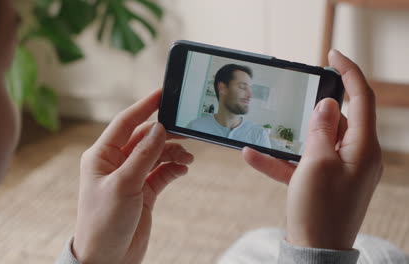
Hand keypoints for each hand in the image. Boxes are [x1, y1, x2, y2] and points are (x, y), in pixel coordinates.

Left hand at [73, 89, 193, 263]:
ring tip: (187, 156)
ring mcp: (131, 176)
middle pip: (144, 138)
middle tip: (188, 128)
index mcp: (101, 156)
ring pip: (156, 154)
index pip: (125, 123)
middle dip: (165, 133)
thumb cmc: (104, 223)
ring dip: (172, 152)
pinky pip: (162, 171)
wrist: (108, 259)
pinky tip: (183, 168)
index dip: (144, 106)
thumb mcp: (124, 185)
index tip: (163, 93)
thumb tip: (159, 127)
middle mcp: (116, 163)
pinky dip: (174, 168)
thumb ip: (143, 155)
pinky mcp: (144, 191)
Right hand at [242, 50, 382, 249]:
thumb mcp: (317, 164)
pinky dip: (282, 160)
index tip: (332, 54)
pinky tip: (252, 155)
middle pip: (338, 120)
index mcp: (363, 148)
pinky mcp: (323, 183)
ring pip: (317, 141)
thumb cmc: (320, 210)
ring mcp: (340, 170)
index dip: (349, 72)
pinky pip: (303, 163)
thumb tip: (328, 104)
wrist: (315, 253)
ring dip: (292, 137)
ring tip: (270, 130)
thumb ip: (321, 130)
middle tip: (297, 97)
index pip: (362, 99)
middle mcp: (356, 156)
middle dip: (315, 110)